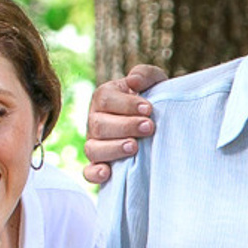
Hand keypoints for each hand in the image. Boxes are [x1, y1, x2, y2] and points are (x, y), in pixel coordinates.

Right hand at [82, 64, 165, 183]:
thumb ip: (144, 75)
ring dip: (114, 148)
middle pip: (99, 125)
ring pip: (93, 148)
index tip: (148, 109)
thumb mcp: (153, 82)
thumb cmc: (153, 100)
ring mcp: (95, 143)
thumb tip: (133, 81)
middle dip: (125, 126)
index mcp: (104, 98)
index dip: (126, 104)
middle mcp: (95, 121)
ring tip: (135, 147)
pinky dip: (95, 173)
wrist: (158, 123)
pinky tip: (108, 172)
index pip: (105, 99)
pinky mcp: (99, 164)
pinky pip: (88, 172)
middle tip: (149, 127)